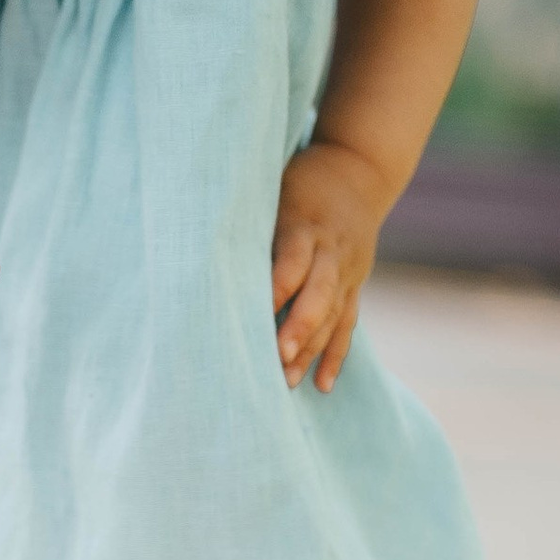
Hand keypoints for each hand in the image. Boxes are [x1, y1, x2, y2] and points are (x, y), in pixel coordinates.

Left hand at [272, 138, 387, 390]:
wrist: (360, 172)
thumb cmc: (298, 182)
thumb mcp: (274, 187)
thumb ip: (250, 220)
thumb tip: (199, 248)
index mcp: (305, 226)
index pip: (292, 261)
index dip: (278, 288)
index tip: (256, 313)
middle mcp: (331, 252)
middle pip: (318, 294)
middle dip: (299, 328)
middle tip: (279, 358)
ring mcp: (347, 273)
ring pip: (333, 316)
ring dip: (311, 350)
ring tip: (288, 382)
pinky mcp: (354, 287)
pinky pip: (347, 326)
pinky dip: (335, 356)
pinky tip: (322, 386)